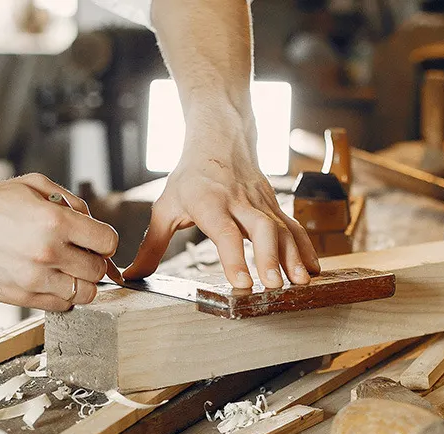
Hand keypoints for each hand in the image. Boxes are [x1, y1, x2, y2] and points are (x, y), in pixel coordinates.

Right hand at [0, 173, 118, 310]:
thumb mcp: (33, 185)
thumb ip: (70, 202)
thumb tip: (93, 224)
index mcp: (55, 221)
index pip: (107, 243)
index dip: (104, 241)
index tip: (94, 241)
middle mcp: (48, 253)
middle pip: (98, 272)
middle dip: (93, 262)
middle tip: (78, 255)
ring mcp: (34, 279)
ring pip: (84, 295)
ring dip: (80, 283)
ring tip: (65, 270)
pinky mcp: (20, 297)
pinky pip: (59, 306)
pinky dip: (61, 297)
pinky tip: (49, 281)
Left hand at [124, 137, 319, 289]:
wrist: (220, 138)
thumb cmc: (189, 177)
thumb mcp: (165, 207)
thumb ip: (152, 246)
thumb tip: (132, 275)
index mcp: (209, 201)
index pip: (224, 231)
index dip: (233, 257)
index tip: (242, 283)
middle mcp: (239, 200)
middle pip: (261, 228)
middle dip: (268, 257)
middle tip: (272, 285)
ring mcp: (260, 201)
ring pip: (282, 227)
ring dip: (292, 256)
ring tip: (298, 283)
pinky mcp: (274, 204)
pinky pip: (293, 226)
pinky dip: (305, 247)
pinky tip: (311, 269)